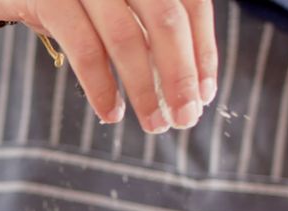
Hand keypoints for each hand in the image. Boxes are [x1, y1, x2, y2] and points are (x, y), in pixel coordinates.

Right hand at [0, 0, 217, 132]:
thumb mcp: (113, 3)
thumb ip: (146, 25)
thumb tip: (187, 82)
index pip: (191, 5)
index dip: (202, 51)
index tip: (204, 94)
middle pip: (165, 20)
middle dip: (179, 75)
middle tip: (186, 117)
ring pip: (126, 38)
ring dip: (143, 88)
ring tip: (153, 122)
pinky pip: (83, 48)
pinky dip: (101, 86)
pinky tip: (111, 112)